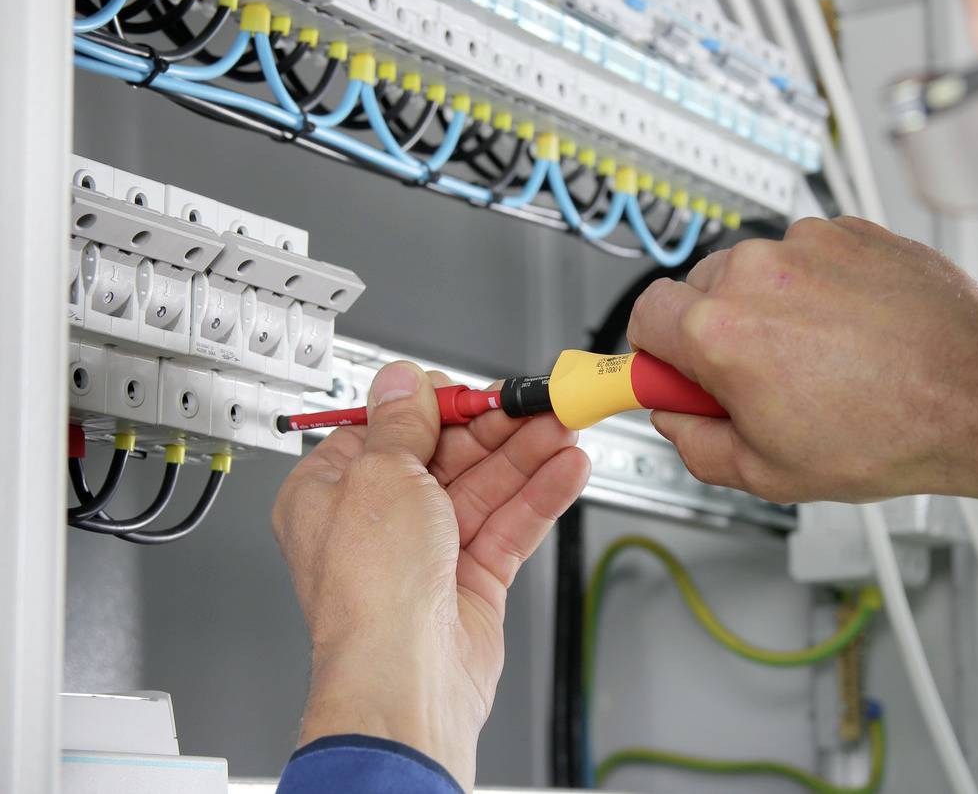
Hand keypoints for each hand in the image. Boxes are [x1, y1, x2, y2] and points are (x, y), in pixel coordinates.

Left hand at [272, 361, 589, 788]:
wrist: (406, 676)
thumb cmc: (369, 591)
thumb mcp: (380, 475)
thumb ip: (402, 422)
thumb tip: (401, 380)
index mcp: (332, 492)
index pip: (388, 430)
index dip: (434, 406)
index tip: (472, 389)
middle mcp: (378, 521)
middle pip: (446, 455)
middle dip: (495, 428)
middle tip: (537, 402)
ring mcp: (427, 551)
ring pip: (485, 487)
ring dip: (527, 454)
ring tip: (564, 425)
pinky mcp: (470, 578)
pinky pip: (509, 524)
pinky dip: (539, 495)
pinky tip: (566, 468)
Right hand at [627, 216, 977, 506]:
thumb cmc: (889, 432)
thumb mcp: (768, 473)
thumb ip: (694, 444)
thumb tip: (675, 418)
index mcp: (720, 331)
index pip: (642, 316)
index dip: (655, 352)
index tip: (672, 371)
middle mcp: (757, 272)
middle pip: (697, 289)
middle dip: (713, 331)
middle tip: (756, 378)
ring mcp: (807, 245)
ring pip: (755, 270)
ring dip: (768, 305)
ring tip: (817, 357)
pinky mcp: (851, 230)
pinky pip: (808, 255)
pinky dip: (817, 286)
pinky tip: (850, 330)